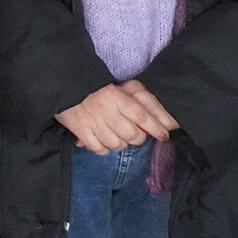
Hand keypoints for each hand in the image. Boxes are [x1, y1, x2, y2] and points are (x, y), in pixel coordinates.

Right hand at [57, 83, 172, 154]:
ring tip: (117, 134)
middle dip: (138, 137)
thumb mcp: (125, 88)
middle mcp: (105, 110)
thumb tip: (170, 123)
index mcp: (116, 96)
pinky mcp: (80, 131)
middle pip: (133, 135)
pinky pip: (100, 150)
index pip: (143, 117)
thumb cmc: (101, 90)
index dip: (156, 128)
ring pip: (117, 145)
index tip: (163, 135)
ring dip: (121, 143)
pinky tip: (103, 139)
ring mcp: (91, 122)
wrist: (67, 88)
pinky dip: (104, 148)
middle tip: (135, 132)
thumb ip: (147, 102)